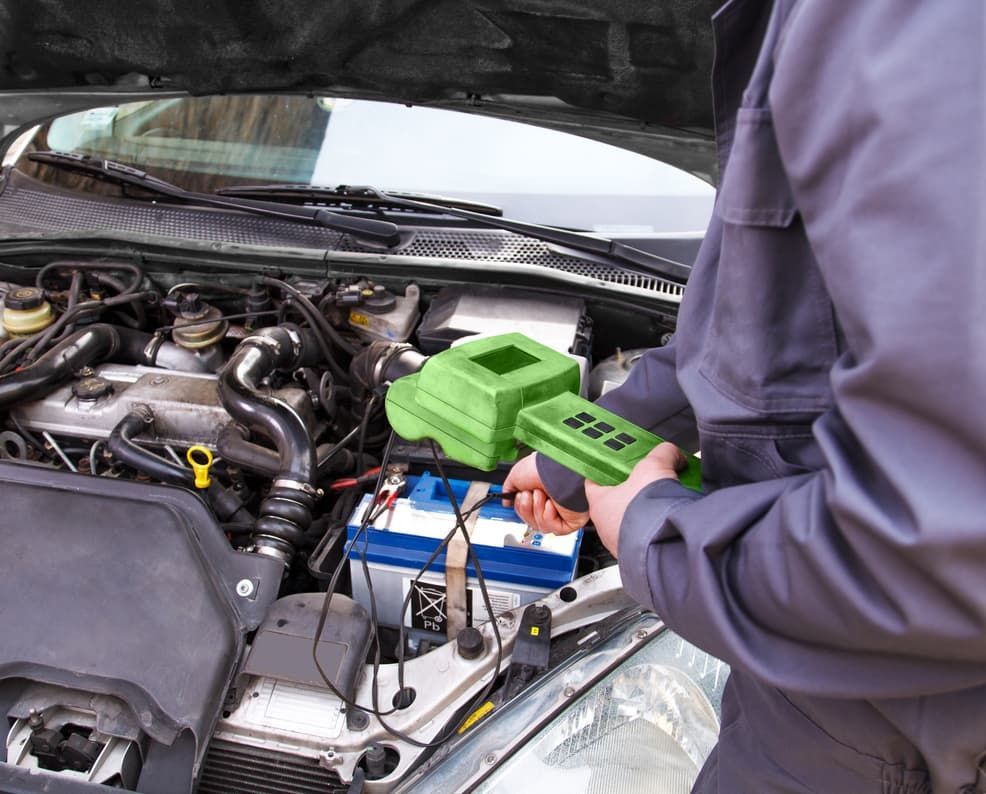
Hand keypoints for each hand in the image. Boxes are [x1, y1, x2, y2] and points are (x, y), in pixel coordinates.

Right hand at [502, 453, 588, 534]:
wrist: (556, 470)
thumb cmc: (541, 468)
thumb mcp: (515, 475)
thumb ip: (509, 489)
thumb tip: (506, 502)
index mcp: (541, 492)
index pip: (527, 512)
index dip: (520, 507)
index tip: (518, 497)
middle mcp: (551, 502)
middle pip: (531, 521)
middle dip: (526, 508)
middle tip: (528, 494)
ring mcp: (561, 512)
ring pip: (541, 526)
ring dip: (537, 510)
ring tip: (541, 495)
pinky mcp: (571, 521)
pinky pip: (553, 528)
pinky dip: (548, 516)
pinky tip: (551, 503)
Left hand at [585, 442, 685, 556]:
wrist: (665, 544)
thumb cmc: (646, 511)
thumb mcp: (654, 467)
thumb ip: (662, 454)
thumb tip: (670, 452)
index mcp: (599, 503)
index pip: (594, 481)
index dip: (606, 470)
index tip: (616, 463)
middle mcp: (605, 526)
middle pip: (616, 500)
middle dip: (633, 489)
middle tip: (648, 479)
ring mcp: (621, 542)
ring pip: (631, 519)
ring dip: (646, 509)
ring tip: (665, 498)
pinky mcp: (640, 553)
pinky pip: (645, 535)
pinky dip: (656, 526)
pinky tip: (671, 517)